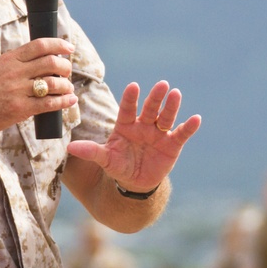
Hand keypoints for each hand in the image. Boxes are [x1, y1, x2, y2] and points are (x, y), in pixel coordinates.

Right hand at [0, 37, 77, 136]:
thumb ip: (18, 63)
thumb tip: (43, 60)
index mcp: (10, 59)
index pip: (39, 45)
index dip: (58, 45)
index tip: (69, 48)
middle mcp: (15, 72)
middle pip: (50, 62)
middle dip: (65, 66)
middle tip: (67, 72)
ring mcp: (18, 90)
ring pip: (53, 83)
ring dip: (66, 85)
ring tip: (69, 88)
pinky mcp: (20, 108)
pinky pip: (49, 103)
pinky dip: (64, 101)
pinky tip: (70, 100)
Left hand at [67, 81, 200, 192]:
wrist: (136, 183)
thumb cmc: (119, 166)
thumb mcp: (105, 159)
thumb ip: (90, 151)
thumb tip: (70, 147)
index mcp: (126, 125)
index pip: (128, 108)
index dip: (131, 98)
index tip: (133, 86)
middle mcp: (144, 125)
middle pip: (150, 109)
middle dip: (155, 97)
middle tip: (161, 84)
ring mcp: (159, 133)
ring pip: (166, 117)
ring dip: (171, 106)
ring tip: (176, 94)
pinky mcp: (172, 144)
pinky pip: (181, 134)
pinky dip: (189, 127)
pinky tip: (196, 119)